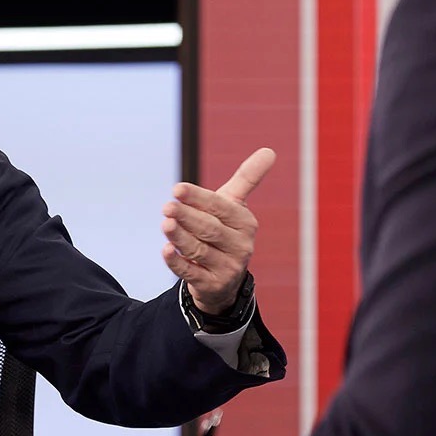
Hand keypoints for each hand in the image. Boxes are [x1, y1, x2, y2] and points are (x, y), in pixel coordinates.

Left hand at [160, 147, 274, 313]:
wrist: (223, 277)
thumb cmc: (225, 231)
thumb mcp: (234, 205)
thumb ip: (248, 179)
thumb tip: (270, 150)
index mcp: (245, 222)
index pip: (220, 207)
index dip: (198, 198)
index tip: (177, 189)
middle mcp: (240, 246)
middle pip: (210, 229)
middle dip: (188, 217)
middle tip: (167, 207)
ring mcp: (227, 268)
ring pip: (199, 250)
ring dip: (180, 238)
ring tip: (165, 225)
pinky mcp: (212, 285)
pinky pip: (192, 274)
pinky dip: (177, 263)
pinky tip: (165, 250)